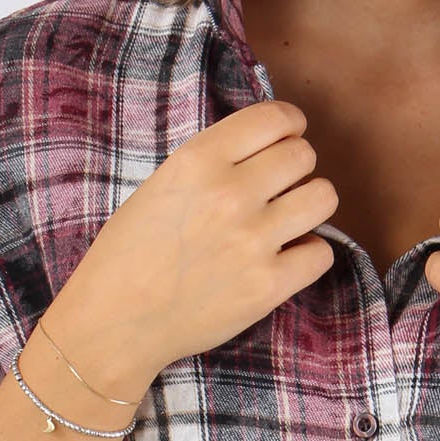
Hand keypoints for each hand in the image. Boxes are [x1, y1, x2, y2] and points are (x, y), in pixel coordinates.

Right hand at [44, 102, 337, 394]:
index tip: (290, 135)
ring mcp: (254, 240)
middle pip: (304, 155)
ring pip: (323, 197)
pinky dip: (307, 254)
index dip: (290, 124)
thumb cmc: (129, 254)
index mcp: (199, 161)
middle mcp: (231, 194)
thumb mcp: (161, 185)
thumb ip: (212, 163)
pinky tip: (283, 259)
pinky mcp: (269, 285)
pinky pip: (322, 252)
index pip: (275, 118)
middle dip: (296, 168)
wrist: (116, 323)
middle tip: (280, 187)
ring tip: (288, 220)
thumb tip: (265, 151)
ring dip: (310, 204)